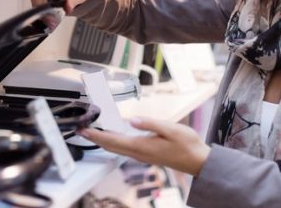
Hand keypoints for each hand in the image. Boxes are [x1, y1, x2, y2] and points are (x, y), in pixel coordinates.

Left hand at [78, 117, 210, 176]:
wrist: (198, 161)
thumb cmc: (187, 145)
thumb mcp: (171, 129)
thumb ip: (151, 124)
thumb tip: (132, 120)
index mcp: (142, 146)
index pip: (114, 141)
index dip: (97, 136)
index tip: (84, 130)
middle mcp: (139, 153)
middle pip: (111, 146)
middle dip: (95, 138)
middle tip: (81, 130)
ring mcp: (142, 155)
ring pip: (117, 148)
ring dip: (103, 141)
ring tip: (92, 132)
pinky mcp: (146, 154)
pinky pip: (124, 149)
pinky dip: (114, 142)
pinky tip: (112, 137)